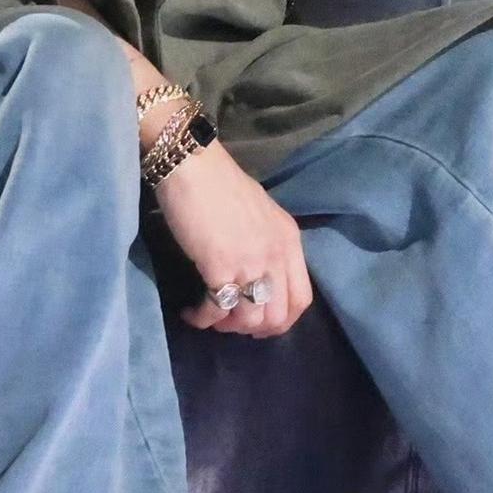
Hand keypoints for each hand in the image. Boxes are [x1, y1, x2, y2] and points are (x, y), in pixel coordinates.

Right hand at [153, 141, 313, 338]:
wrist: (193, 163)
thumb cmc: (221, 184)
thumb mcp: (260, 214)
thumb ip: (267, 245)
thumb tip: (259, 276)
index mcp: (289, 239)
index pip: (302, 299)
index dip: (281, 319)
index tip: (258, 319)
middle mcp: (276, 254)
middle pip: (278, 317)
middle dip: (253, 329)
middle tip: (231, 321)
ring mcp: (250, 261)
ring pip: (250, 319)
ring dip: (228, 326)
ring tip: (210, 315)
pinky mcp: (220, 266)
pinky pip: (218, 309)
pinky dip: (203, 318)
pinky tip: (191, 312)